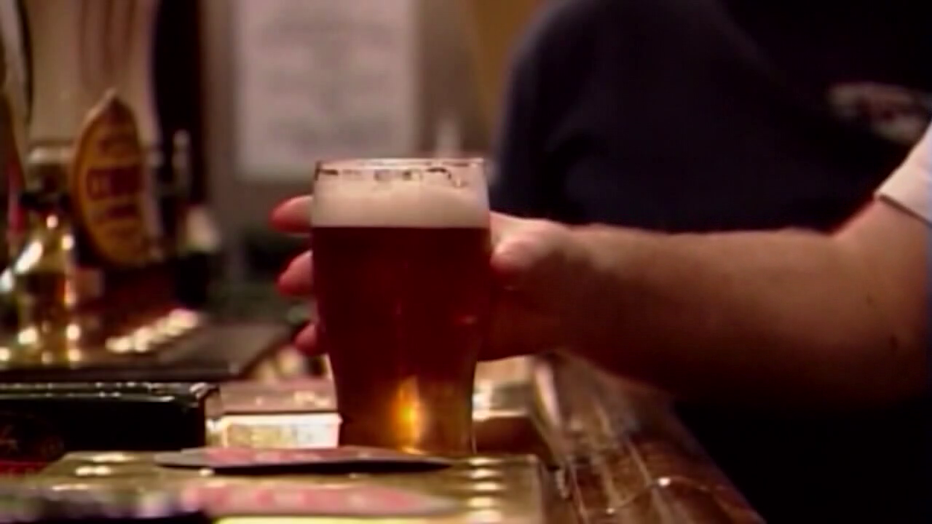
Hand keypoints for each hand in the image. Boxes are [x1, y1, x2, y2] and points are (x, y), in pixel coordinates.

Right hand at [270, 196, 586, 360]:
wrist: (572, 304)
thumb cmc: (553, 258)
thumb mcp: (542, 248)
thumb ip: (525, 253)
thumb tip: (502, 263)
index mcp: (437, 223)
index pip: (375, 207)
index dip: (329, 208)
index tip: (288, 215)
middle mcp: (420, 258)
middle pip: (358, 258)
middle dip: (320, 268)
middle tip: (291, 283)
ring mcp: (424, 299)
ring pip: (366, 304)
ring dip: (332, 316)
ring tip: (304, 336)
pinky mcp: (436, 338)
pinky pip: (390, 345)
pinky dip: (362, 355)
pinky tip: (337, 366)